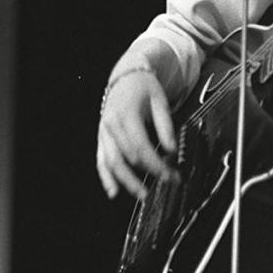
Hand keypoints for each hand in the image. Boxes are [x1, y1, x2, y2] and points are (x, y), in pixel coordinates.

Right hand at [96, 66, 177, 199]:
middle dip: (148, 173)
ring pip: (112, 163)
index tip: (171, 174)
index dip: (156, 164)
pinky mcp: (101, 138)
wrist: (125, 76)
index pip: (141, 147)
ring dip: (127, 181)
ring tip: (143, 195)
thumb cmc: (144, 87)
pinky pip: (100, 161)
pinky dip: (106, 178)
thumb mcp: (160, 101)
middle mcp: (110, 125)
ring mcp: (103, 133)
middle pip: (127, 157)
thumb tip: (172, 150)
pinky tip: (113, 192)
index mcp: (125, 114)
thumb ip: (165, 126)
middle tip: (166, 184)